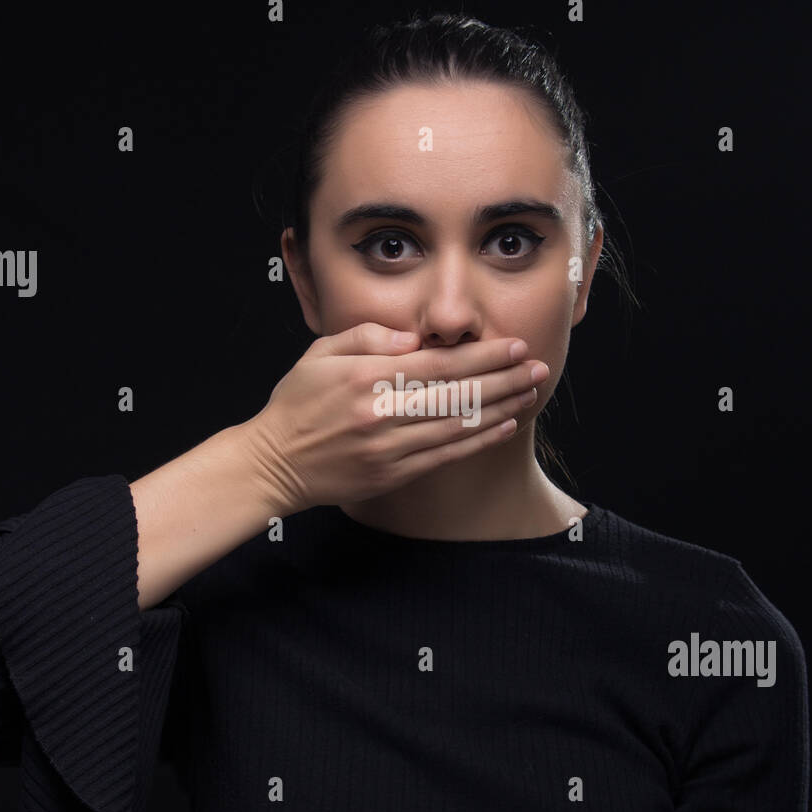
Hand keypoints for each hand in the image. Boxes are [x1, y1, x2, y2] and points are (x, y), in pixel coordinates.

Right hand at [240, 322, 547, 514]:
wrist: (274, 463)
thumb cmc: (298, 403)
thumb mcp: (320, 354)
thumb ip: (366, 337)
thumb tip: (412, 338)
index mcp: (365, 376)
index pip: (438, 363)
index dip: (482, 355)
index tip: (514, 346)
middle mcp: (381, 412)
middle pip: (457, 393)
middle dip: (504, 379)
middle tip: (538, 367)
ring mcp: (388, 447)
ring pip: (458, 425)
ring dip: (501, 409)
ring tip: (530, 393)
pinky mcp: (392, 474)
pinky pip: (446, 455)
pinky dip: (478, 439)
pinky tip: (504, 426)